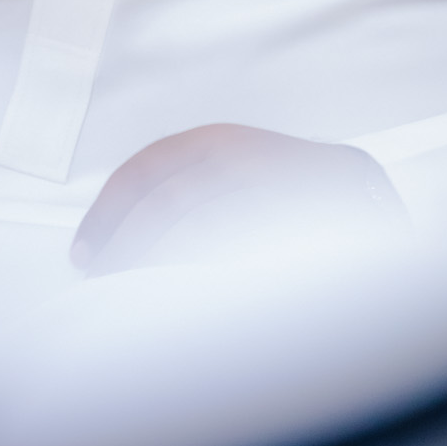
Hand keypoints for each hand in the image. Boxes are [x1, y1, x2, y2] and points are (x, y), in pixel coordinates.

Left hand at [71, 124, 406, 275]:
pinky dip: (206, 280)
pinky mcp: (300, 222)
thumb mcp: (231, 174)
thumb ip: (185, 193)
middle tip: (102, 283)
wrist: (362, 198)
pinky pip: (241, 256)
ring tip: (134, 301)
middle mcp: (243, 156)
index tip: (84, 252)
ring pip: (198, 231)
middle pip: (166, 202)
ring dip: (159, 269)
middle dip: (126, 248)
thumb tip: (119, 239)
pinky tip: (187, 304)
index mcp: (219, 141)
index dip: (107, 212)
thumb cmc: (284, 192)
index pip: (147, 168)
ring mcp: (274, 187)